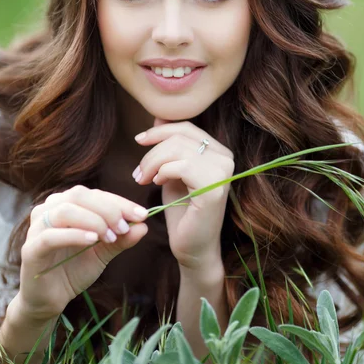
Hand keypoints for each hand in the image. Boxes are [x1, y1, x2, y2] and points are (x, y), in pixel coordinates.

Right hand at [17, 186, 148, 321]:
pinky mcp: (30, 249)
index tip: (142, 215)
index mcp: (67, 204)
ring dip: (93, 220)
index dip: (120, 202)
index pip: (95, 194)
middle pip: (80, 195)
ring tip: (110, 236)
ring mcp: (36, 228)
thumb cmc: (74, 269)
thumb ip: (121, 239)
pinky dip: (75, 235)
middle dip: (108, 209)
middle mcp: (49, 209)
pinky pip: (51, 235)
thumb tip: (144, 225)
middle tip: (125, 227)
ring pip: (65, 211)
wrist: (50, 300)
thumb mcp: (103, 252)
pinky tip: (93, 240)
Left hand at [134, 118, 234, 269]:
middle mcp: (226, 158)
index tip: (139, 141)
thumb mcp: (171, 170)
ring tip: (142, 179)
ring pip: (178, 149)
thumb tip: (158, 117)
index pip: (186, 127)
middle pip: (180, 136)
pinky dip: (163, 172)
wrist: (192, 247)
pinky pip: (182, 166)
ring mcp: (223, 173)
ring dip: (152, 163)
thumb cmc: (181, 209)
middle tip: (138, 173)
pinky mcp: (214, 189)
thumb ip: (169, 146)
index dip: (159, 130)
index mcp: (219, 151)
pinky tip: (157, 183)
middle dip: (152, 151)